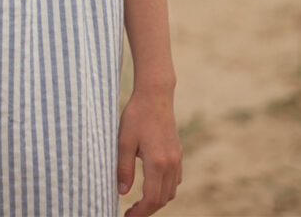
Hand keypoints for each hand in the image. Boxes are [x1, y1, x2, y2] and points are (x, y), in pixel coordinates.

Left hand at [117, 88, 182, 215]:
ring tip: (139, 201)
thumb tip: (122, 193)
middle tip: (130, 212)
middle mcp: (171, 164)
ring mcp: (177, 158)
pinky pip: (175, 180)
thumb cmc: (136, 115)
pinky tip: (152, 184)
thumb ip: (123, 168)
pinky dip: (165, 188)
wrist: (155, 95)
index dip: (140, 213)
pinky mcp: (178, 152)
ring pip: (171, 191)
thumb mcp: (123, 141)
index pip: (152, 199)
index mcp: (157, 162)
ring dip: (157, 200)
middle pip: (163, 199)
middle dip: (147, 209)